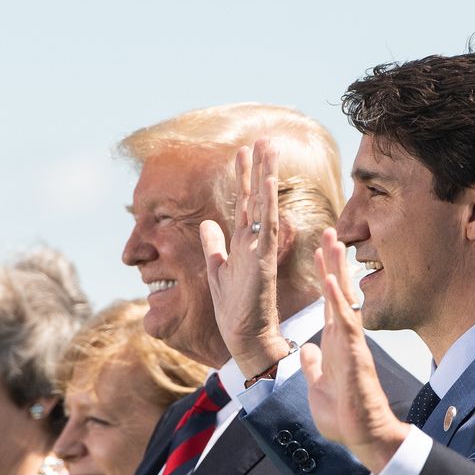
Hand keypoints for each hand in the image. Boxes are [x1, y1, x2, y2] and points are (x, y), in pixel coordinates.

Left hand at [199, 141, 295, 378]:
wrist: (244, 336)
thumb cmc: (234, 309)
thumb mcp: (215, 270)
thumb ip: (213, 246)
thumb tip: (206, 224)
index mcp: (243, 243)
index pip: (244, 203)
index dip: (243, 177)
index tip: (242, 151)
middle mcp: (254, 241)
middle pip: (257, 196)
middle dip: (259, 167)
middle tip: (262, 138)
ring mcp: (260, 248)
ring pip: (265, 204)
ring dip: (266, 174)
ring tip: (268, 146)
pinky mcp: (262, 259)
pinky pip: (265, 225)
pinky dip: (267, 203)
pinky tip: (268, 181)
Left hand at [301, 228, 411, 473]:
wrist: (359, 436)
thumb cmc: (343, 416)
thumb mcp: (317, 386)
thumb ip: (313, 367)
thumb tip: (307, 351)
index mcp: (335, 343)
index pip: (328, 301)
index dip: (324, 275)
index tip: (319, 251)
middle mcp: (344, 337)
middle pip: (338, 291)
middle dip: (333, 261)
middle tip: (329, 231)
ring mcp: (350, 343)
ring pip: (343, 298)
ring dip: (337, 269)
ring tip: (333, 241)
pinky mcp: (353, 353)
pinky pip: (344, 321)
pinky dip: (336, 299)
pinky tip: (330, 279)